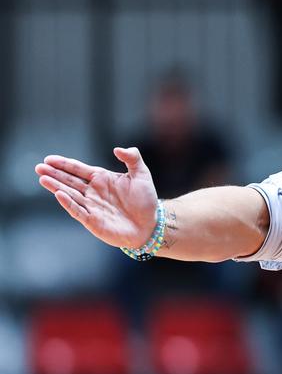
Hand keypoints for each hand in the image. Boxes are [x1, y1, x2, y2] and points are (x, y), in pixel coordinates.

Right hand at [35, 147, 159, 248]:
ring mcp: (91, 206)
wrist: (151, 224)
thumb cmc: (146, 200)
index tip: (49, 159)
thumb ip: (132, 158)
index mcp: (101, 179)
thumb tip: (118, 149)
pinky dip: (68, 203)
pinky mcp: (93, 220)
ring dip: (56, 186)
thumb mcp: (141, 175)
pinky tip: (58, 194)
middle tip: (39, 167)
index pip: (78, 169)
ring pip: (70, 194)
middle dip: (54, 174)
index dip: (64, 164)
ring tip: (43, 178)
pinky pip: (78, 210)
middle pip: (69, 181)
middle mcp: (92, 192)